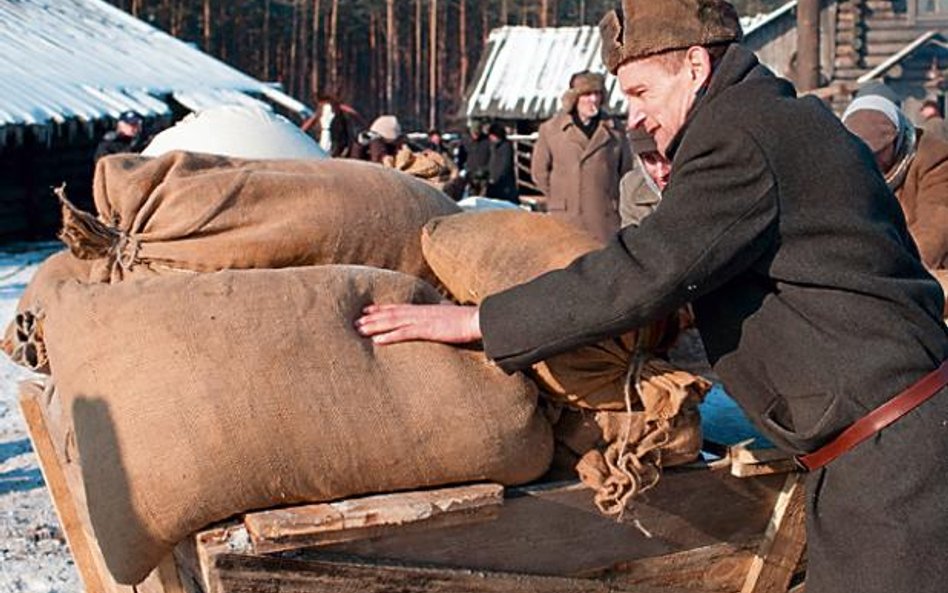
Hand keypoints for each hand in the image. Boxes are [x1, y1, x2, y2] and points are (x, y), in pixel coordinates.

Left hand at [355, 303, 480, 344]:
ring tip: (359, 330)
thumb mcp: (450, 314)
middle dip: (371, 318)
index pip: (398, 307)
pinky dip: (389, 336)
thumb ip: (442, 311)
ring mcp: (422, 320)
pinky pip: (404, 333)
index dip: (380, 308)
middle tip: (355, 322)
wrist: (478, 319)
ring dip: (374, 326)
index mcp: (424, 309)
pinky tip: (377, 341)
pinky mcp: (427, 330)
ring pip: (392, 322)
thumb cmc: (467, 319)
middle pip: (390, 313)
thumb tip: (443, 308)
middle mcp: (419, 312)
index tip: (366, 310)